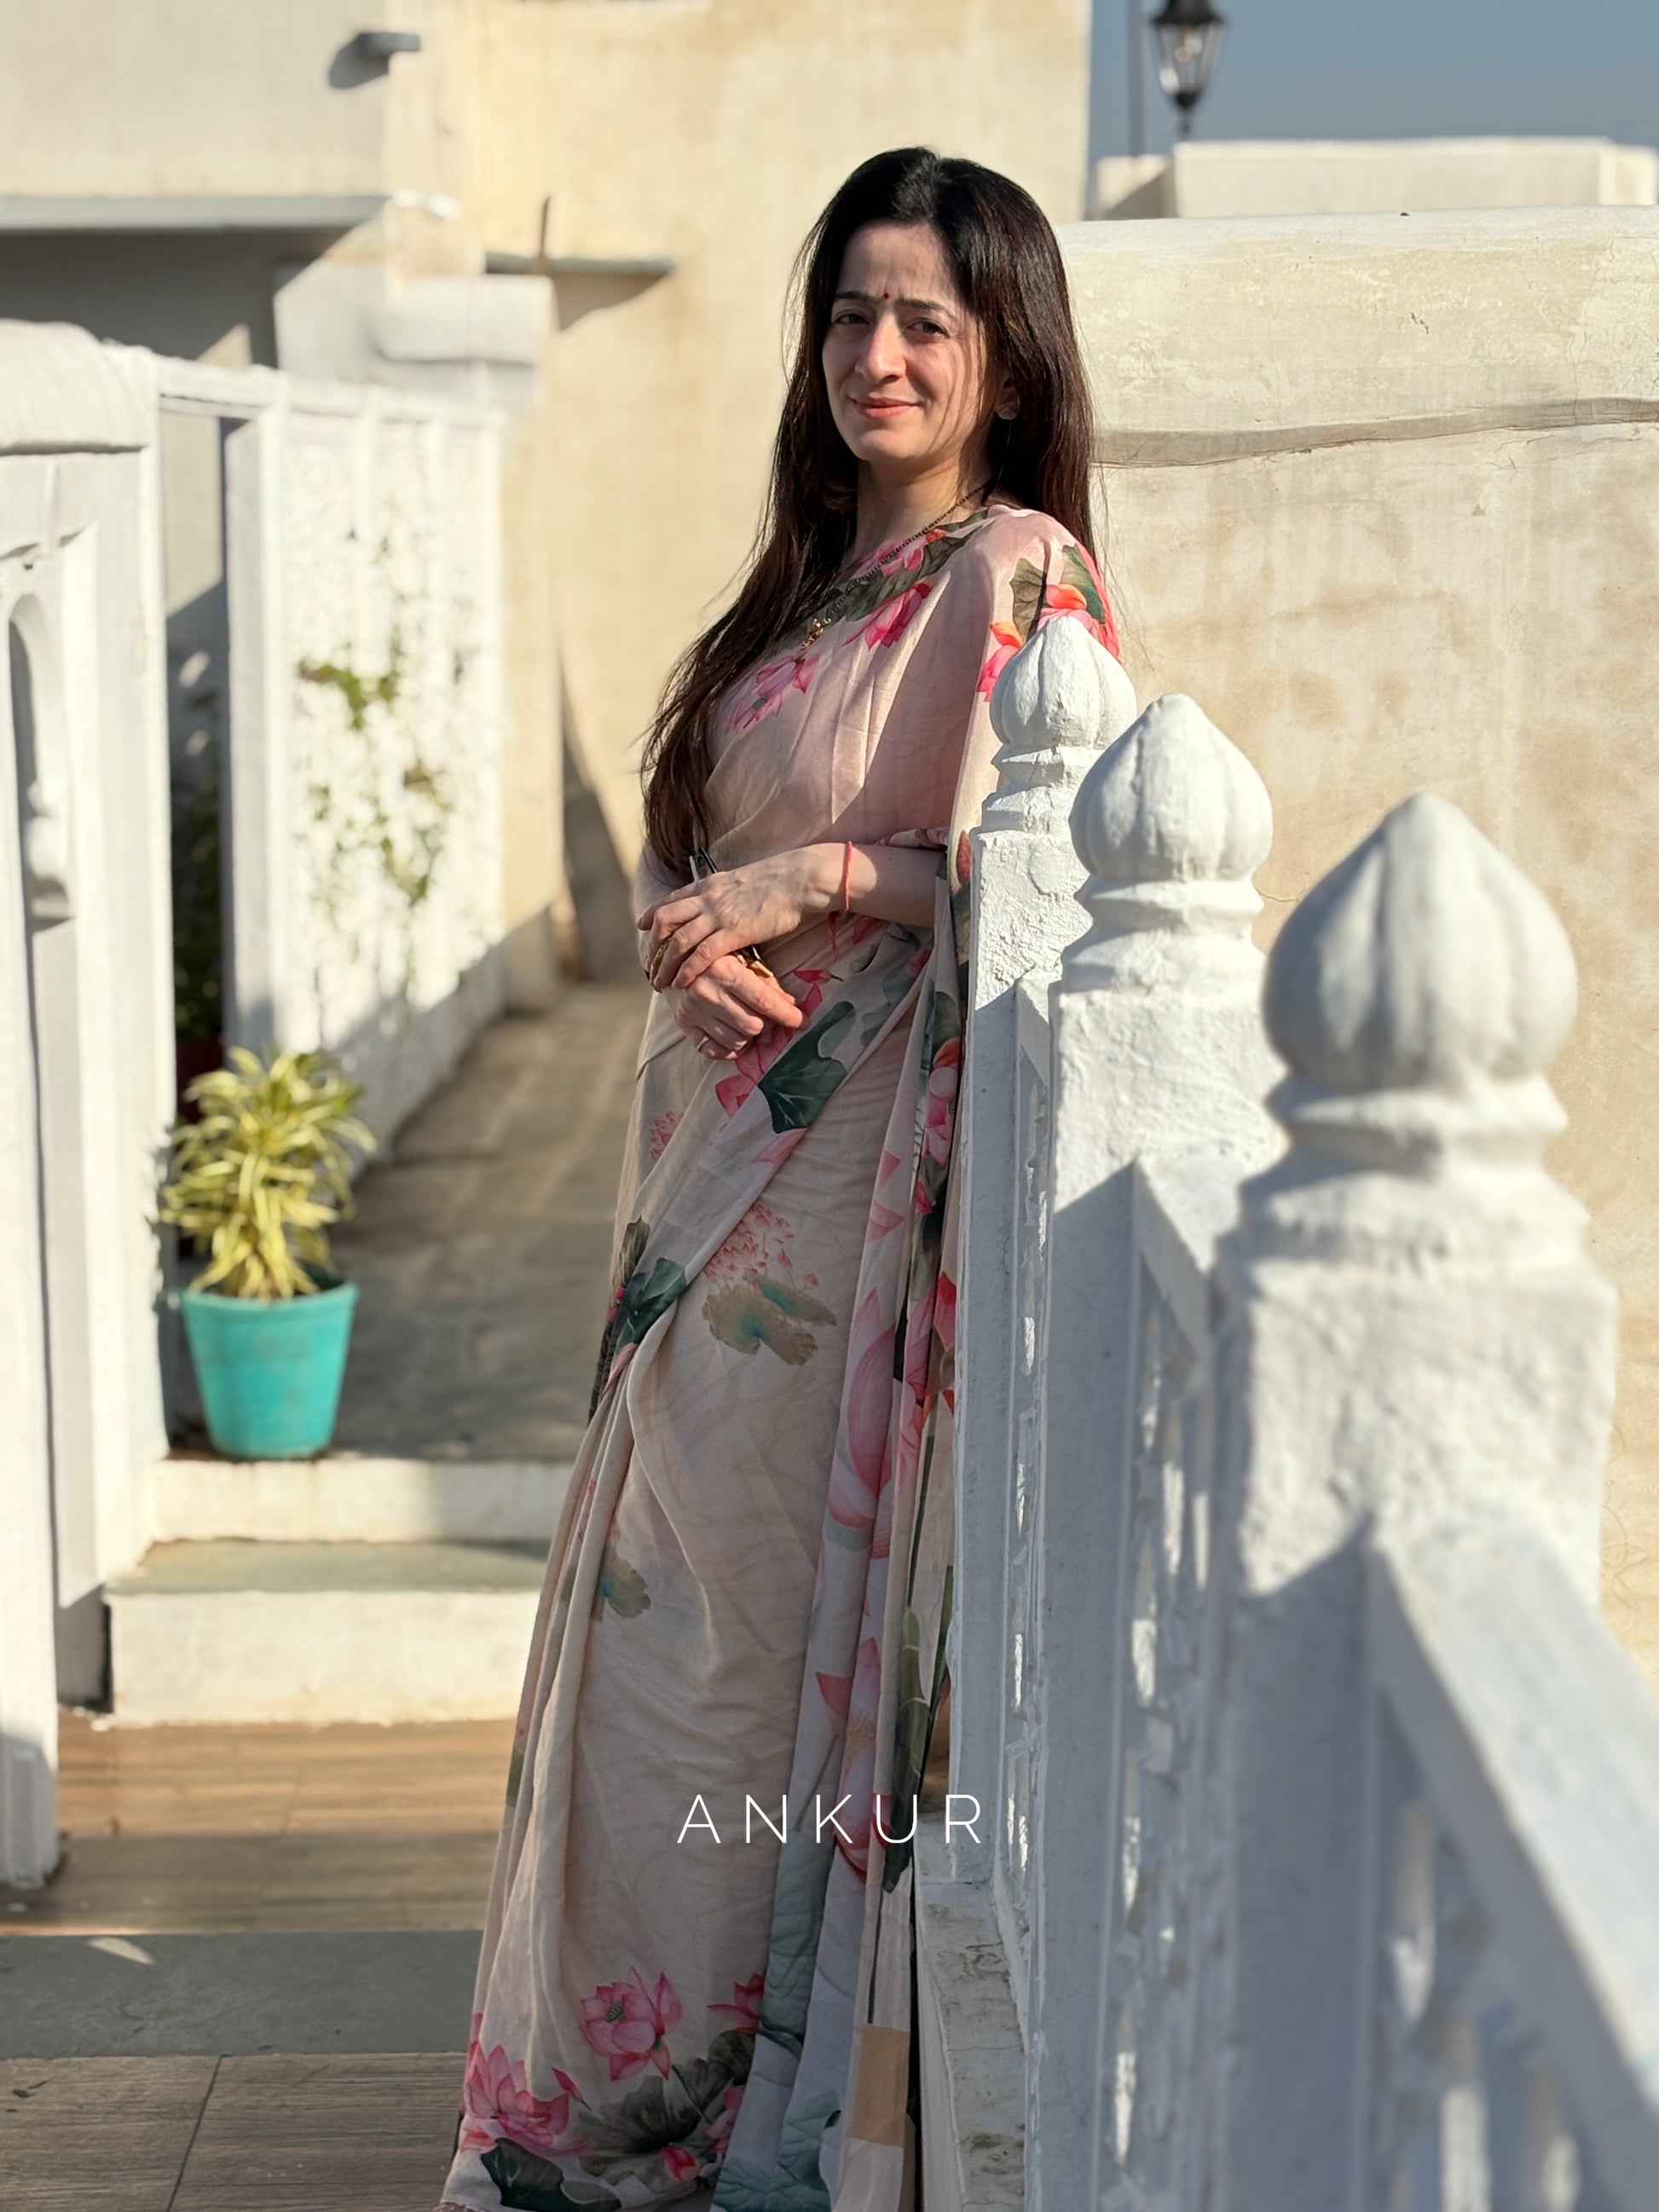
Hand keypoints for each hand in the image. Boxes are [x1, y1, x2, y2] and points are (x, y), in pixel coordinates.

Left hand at [640, 847, 839, 993]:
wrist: (798, 879)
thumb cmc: (779, 883)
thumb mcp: (742, 882)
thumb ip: (725, 893)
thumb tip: (721, 902)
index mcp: (709, 884)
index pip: (671, 899)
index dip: (653, 913)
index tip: (642, 926)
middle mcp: (707, 898)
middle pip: (665, 920)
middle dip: (653, 944)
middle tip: (649, 963)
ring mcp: (719, 915)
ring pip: (678, 941)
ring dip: (665, 964)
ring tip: (660, 981)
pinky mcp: (733, 932)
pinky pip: (701, 954)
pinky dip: (687, 970)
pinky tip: (682, 983)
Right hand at [667, 952, 804, 1061]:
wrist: (670, 956)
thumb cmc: (715, 956)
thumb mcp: (741, 958)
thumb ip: (765, 981)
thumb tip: (791, 1006)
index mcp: (724, 970)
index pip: (763, 1001)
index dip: (787, 1015)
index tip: (802, 1022)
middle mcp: (706, 992)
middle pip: (752, 1025)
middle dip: (768, 1025)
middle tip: (771, 1019)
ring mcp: (693, 1011)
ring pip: (736, 1041)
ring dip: (750, 1038)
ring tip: (751, 1024)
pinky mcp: (683, 1025)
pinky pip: (713, 1050)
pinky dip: (729, 1050)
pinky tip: (736, 1038)